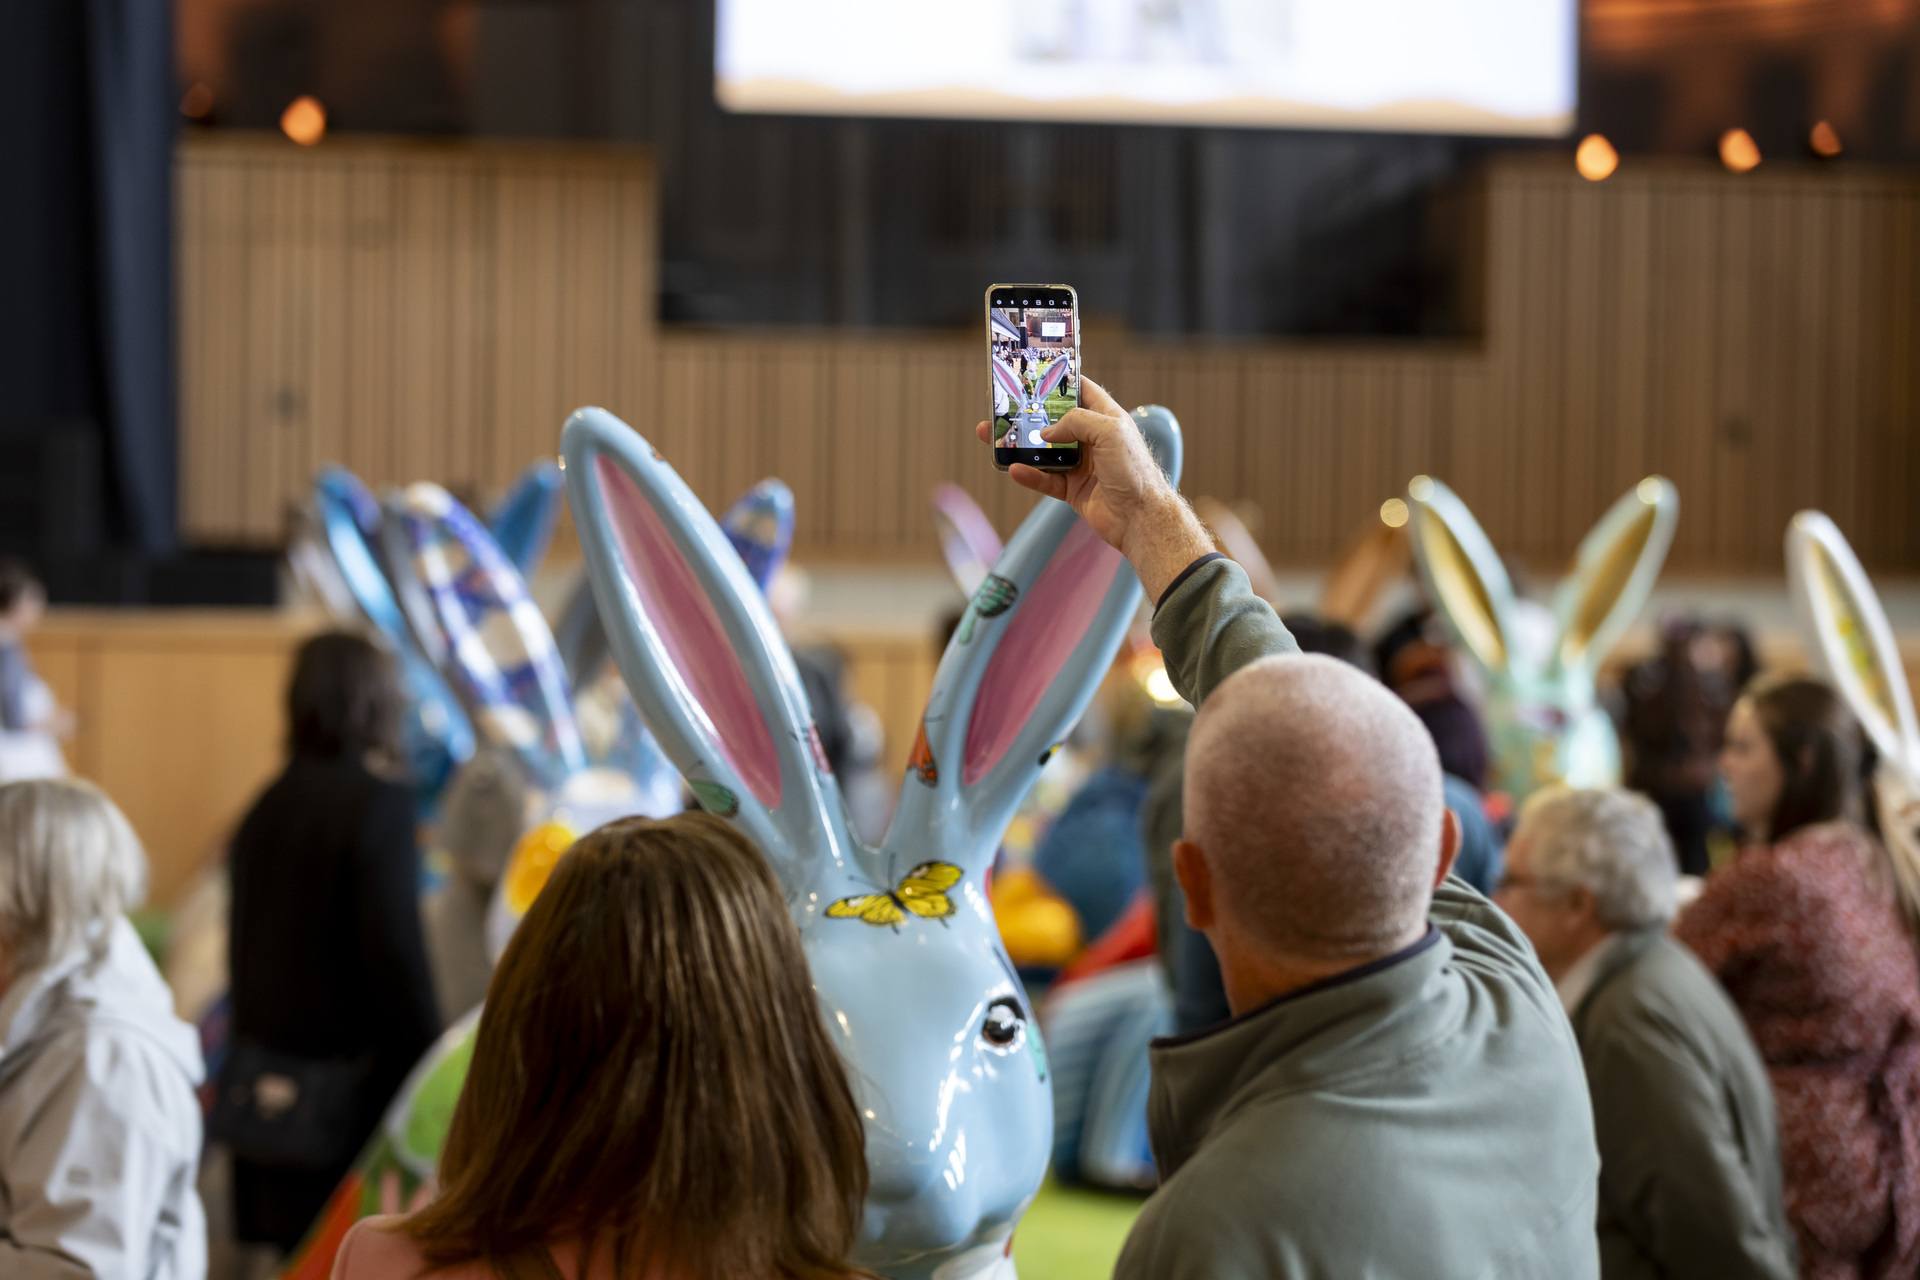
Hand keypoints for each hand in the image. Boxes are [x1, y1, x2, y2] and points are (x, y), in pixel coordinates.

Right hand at [975, 376, 1212, 601]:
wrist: (1139, 517)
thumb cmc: (1134, 471)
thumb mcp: (1109, 431)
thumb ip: (1076, 421)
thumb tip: (1047, 430)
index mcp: (1106, 419)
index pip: (1082, 391)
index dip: (1061, 381)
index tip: (1036, 373)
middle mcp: (1092, 439)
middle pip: (1055, 421)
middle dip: (1030, 415)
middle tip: (1004, 407)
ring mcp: (1081, 465)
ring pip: (1044, 451)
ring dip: (1020, 446)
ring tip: (995, 437)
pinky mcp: (1072, 489)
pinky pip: (1044, 479)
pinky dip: (1029, 475)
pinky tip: (1014, 469)